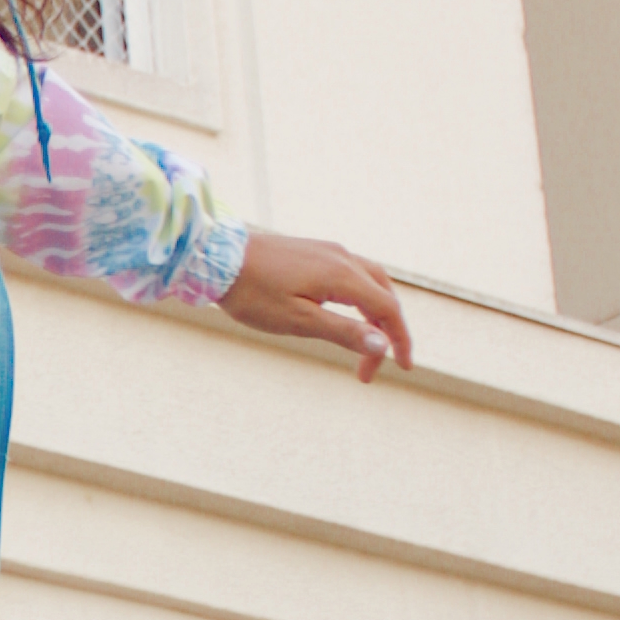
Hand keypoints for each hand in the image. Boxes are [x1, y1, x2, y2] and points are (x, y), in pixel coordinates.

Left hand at [220, 232, 412, 382]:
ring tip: (366, 344)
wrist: (217, 257)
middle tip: (372, 366)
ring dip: (375, 313)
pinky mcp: (314, 252)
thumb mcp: (298, 320)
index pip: (387, 309)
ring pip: (370, 282)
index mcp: (342, 275)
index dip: (399, 340)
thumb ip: (343, 331)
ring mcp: (328, 251)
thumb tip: (382, 345)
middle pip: (384, 294)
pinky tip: (346, 316)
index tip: (402, 368)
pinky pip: (352, 274)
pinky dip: (360, 298)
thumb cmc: (253, 293)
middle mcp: (342, 257)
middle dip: (387, 331)